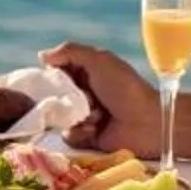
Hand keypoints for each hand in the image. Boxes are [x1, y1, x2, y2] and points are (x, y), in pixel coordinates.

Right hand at [38, 42, 161, 155]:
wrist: (149, 122)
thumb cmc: (126, 87)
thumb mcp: (100, 60)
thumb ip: (70, 51)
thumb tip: (41, 56)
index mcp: (86, 71)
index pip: (56, 70)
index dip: (50, 74)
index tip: (50, 76)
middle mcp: (83, 92)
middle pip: (53, 94)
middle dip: (61, 97)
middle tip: (77, 97)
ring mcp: (84, 115)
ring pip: (59, 116)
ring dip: (75, 115)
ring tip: (96, 114)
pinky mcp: (87, 137)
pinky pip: (69, 135)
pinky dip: (80, 131)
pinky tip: (96, 128)